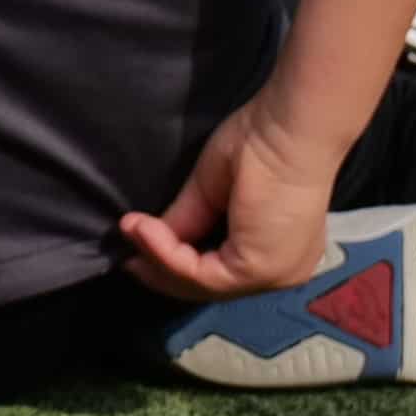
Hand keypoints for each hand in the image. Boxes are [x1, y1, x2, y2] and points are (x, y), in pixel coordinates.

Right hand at [116, 96, 346, 303]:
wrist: (288, 128)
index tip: (139, 242)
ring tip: (131, 230)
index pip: (220, 273)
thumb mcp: (211, 191)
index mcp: (277, 253)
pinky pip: (200, 273)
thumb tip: (150, 239)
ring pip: (202, 284)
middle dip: (161, 270)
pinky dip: (166, 254)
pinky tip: (145, 230)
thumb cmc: (260, 145)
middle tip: (126, 253)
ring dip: (158, 258)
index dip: (176, 264)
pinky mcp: (257, 268)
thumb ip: (187, 221)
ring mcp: (272, 275)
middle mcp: (280, 273)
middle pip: (209, 287)